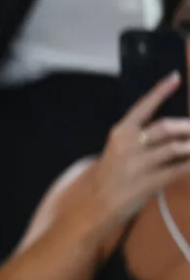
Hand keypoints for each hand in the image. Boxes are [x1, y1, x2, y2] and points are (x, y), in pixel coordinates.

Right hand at [90, 72, 189, 225]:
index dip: (161, 91)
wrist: (98, 202)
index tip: (175, 77)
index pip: (144, 106)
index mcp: (121, 132)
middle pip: (166, 127)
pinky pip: (179, 170)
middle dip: (188, 127)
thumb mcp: (121, 148)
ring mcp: (139, 164)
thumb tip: (175, 129)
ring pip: (177, 148)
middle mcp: (129, 144)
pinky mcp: (149, 182)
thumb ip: (143, 137)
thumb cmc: (113, 172)